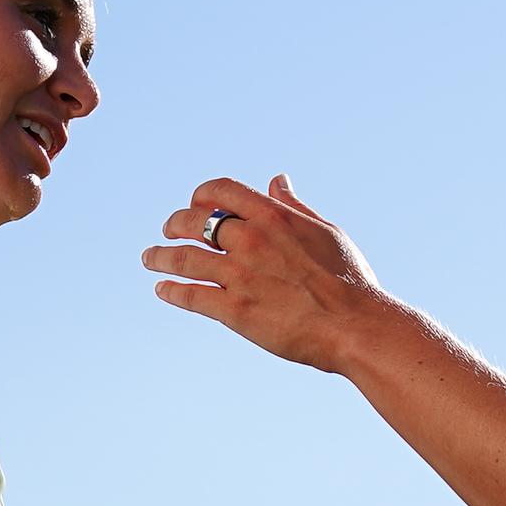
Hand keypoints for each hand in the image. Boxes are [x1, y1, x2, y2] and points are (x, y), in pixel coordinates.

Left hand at [144, 175, 397, 373]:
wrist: (355, 325)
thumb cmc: (348, 280)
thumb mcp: (325, 231)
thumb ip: (294, 206)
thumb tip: (277, 180)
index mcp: (273, 217)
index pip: (221, 190)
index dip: (201, 194)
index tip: (194, 203)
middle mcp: (252, 240)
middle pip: (194, 221)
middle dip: (175, 224)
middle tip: (168, 231)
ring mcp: (240, 276)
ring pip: (185, 259)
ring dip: (162, 256)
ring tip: (150, 257)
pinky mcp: (235, 311)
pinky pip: (192, 296)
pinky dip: (171, 291)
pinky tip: (162, 289)